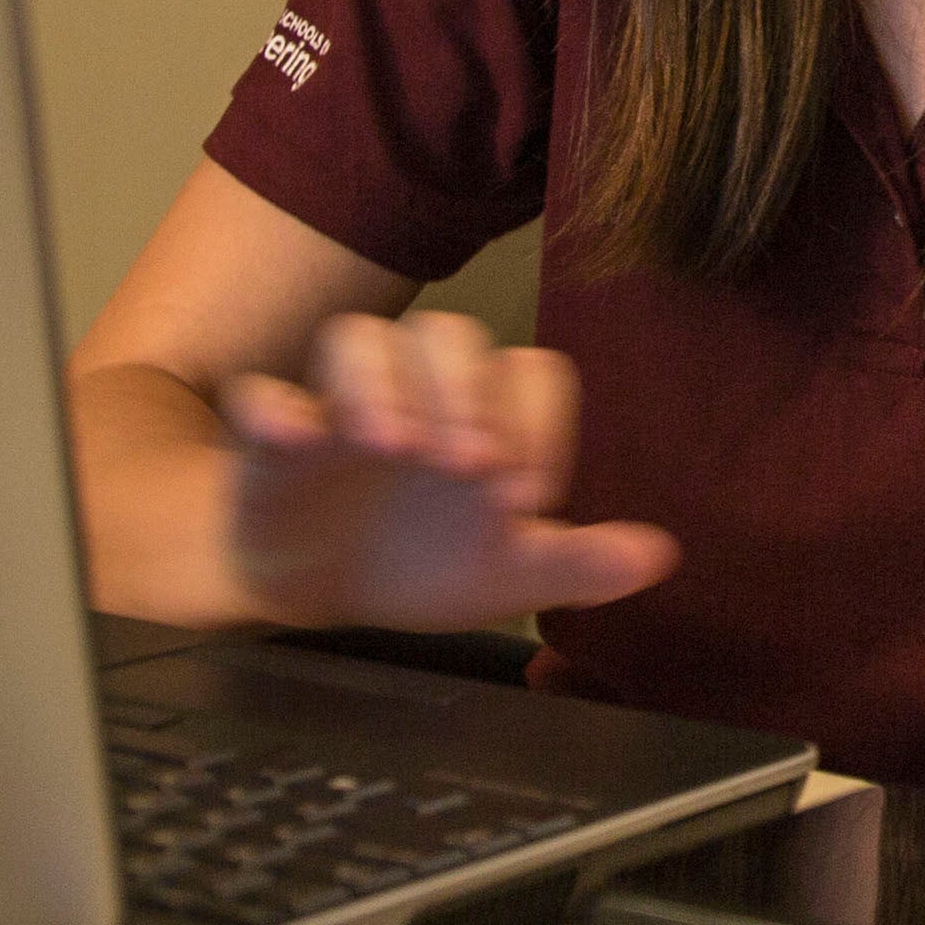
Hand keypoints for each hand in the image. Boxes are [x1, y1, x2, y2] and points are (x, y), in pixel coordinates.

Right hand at [214, 307, 679, 631]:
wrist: (322, 588)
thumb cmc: (426, 561)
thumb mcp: (504, 576)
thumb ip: (578, 563)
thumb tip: (660, 556)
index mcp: (486, 414)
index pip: (530, 374)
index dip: (538, 424)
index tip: (529, 496)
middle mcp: (421, 391)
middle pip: (448, 335)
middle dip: (461, 391)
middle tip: (466, 464)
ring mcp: (344, 402)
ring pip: (360, 339)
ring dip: (377, 382)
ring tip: (391, 444)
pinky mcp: (275, 431)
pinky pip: (263, 393)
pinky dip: (275, 406)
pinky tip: (297, 438)